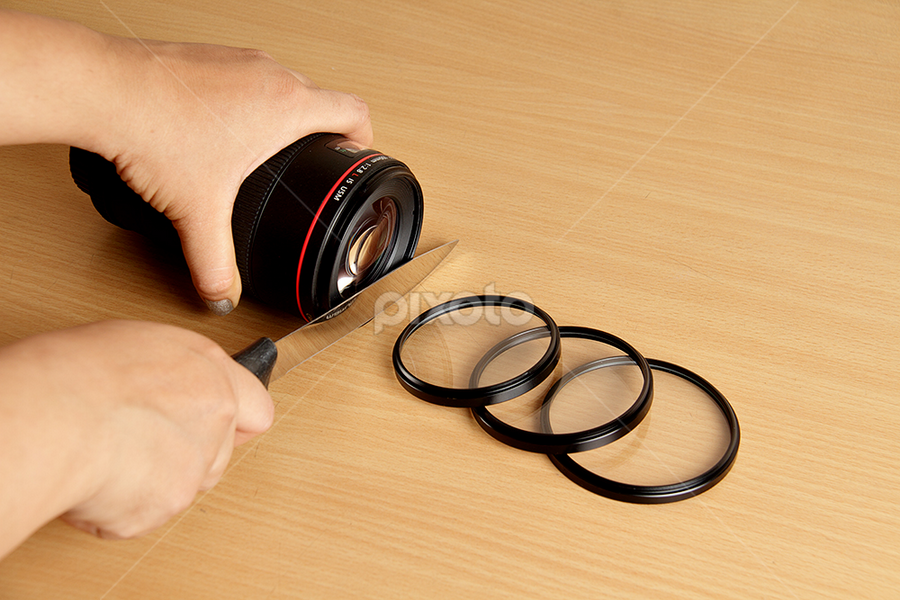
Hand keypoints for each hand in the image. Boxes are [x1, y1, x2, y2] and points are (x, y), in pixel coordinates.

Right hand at [0, 321, 273, 546]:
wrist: (50, 418)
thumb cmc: (73, 372)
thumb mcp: (132, 344)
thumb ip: (169, 373)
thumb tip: (162, 386)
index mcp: (207, 368)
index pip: (256, 407)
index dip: (236, 421)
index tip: (217, 426)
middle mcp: (215, 414)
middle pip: (219, 452)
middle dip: (186, 454)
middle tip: (139, 440)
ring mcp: (196, 463)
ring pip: (187, 484)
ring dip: (157, 480)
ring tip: (109, 455)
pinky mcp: (167, 504)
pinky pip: (146, 511)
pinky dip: (122, 504)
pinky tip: (96, 478)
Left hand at [97, 38, 372, 313]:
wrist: (102, 89)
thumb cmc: (154, 129)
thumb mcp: (197, 212)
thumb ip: (216, 264)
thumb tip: (223, 295)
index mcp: (286, 106)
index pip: (354, 110)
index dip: (364, 136)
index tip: (353, 154)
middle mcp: (269, 73)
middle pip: (321, 96)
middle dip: (321, 129)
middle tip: (309, 157)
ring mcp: (238, 57)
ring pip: (282, 80)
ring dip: (283, 109)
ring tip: (262, 142)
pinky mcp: (209, 54)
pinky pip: (246, 71)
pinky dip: (244, 96)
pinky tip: (217, 125)